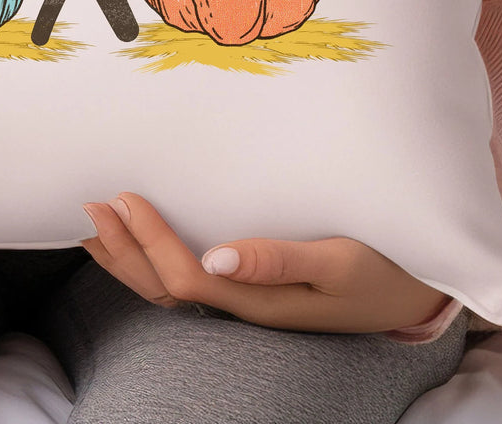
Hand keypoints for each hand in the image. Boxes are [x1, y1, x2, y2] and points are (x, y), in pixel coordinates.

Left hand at [80, 192, 451, 333]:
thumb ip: (277, 259)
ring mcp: (242, 299)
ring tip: (92, 223)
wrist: (412, 289)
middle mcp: (241, 304)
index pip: (185, 276)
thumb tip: (216, 256)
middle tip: (89, 205)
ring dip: (126, 257)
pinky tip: (133, 236)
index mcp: (258, 301)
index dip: (148, 240)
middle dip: (121, 250)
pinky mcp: (247, 286)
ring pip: (168, 288)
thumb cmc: (378, 267)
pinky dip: (149, 258)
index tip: (123, 196)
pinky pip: (186, 278)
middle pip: (163, 289)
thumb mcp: (337, 260)